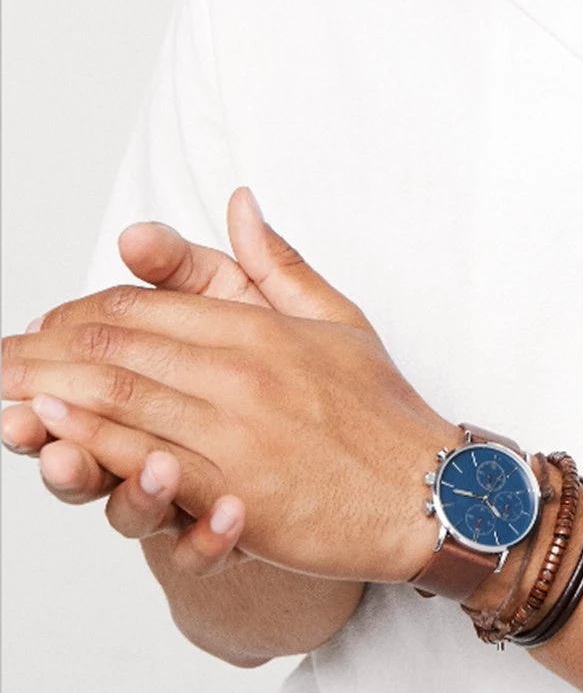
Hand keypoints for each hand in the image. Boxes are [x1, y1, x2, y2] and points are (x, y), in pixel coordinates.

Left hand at [2, 188, 454, 581]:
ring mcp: (235, 430)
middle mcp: (240, 370)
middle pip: (117, 346)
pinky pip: (148, 460)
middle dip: (43, 349)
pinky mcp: (235, 490)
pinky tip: (52, 433)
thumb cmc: (382, 410)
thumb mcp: (337, 317)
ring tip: (0, 387)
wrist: (429, 492)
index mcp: (259, 327)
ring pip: (119, 398)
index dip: (83, 312)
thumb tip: (240, 201)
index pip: (148, 306)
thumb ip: (276, 262)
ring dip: (47, 391)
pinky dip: (92, 442)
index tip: (43, 322)